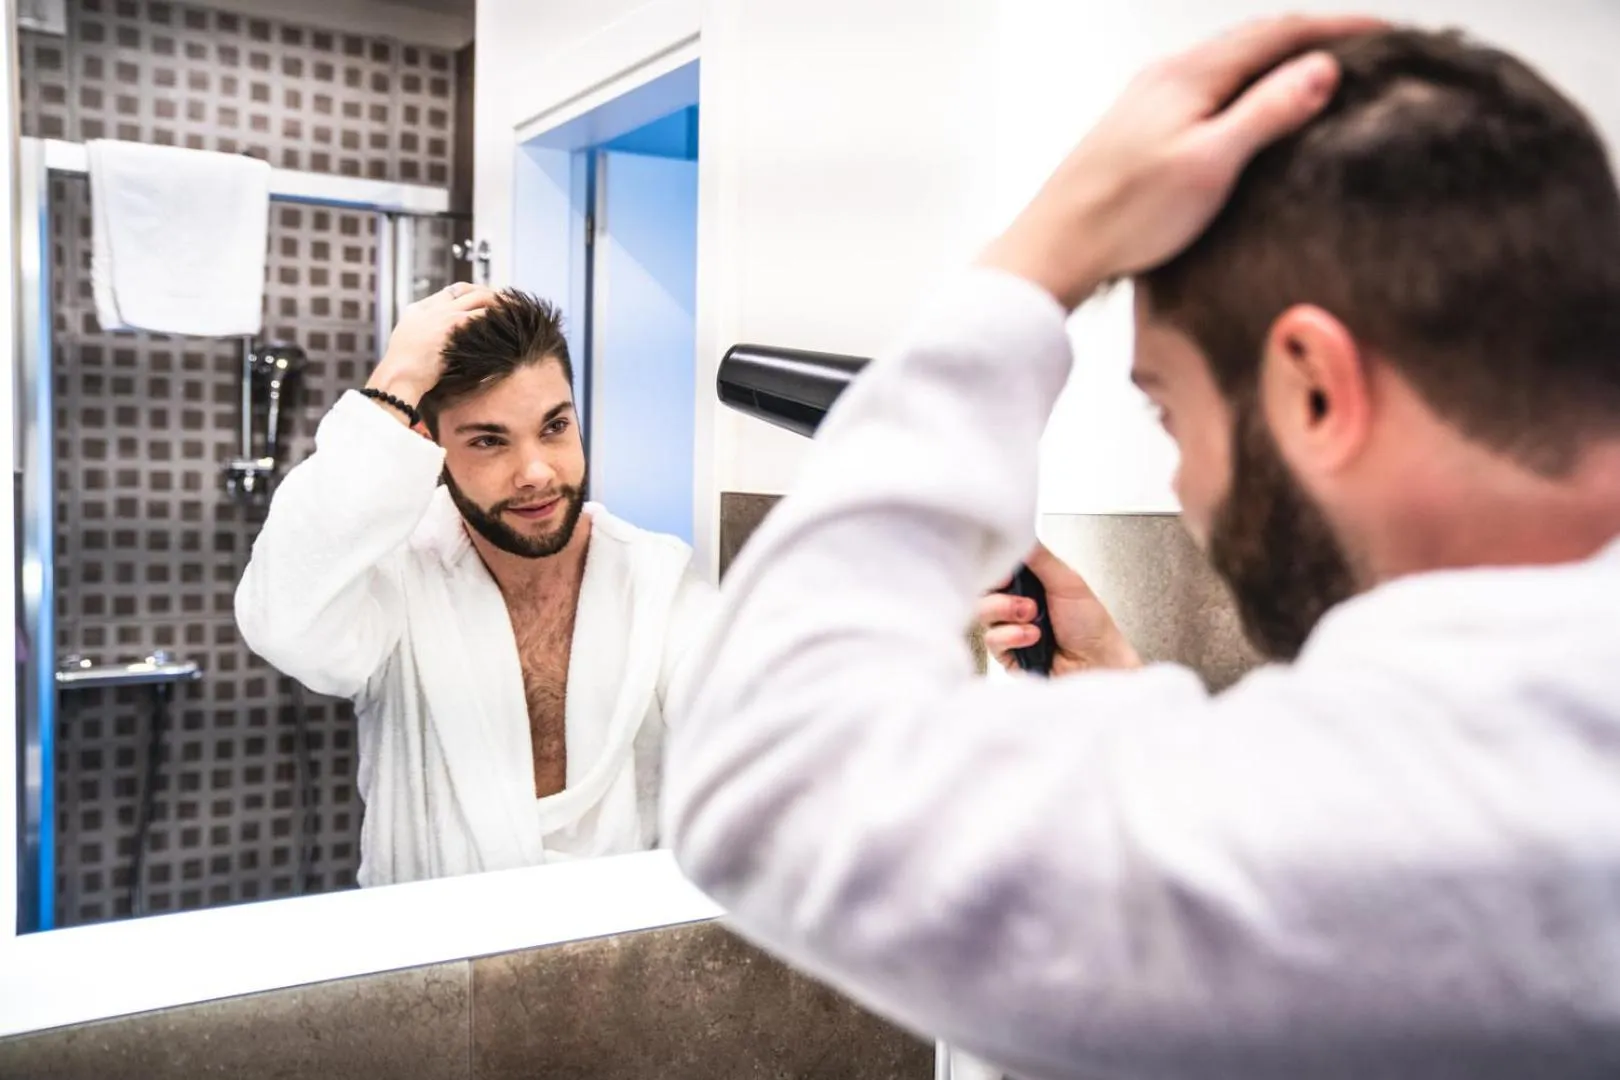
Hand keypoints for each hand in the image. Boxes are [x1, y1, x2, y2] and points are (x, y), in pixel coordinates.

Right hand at [367, 282, 498, 409]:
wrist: (398, 377)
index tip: (484, 301)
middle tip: (505, 301)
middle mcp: (430, 308)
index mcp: (417, 311)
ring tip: (514, 307)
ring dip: (497, 301)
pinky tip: (509, 319)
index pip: (449, 293)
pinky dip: (497, 313)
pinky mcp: (452, 323)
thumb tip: (445, 346)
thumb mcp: (410, 349)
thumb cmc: (404, 374)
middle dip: (487, 293)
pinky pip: (482, 312)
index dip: (469, 295)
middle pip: (465, 290)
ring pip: (477, 297)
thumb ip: (426, 340)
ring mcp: (441, 313)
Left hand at [977, 13, 1385, 308]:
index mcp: (1190, 74)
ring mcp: (1150, 100)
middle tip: (1367, 51)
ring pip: (1231, 66)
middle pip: (1255, 41)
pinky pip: (1209, 91)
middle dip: (1314, 39)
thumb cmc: (1125, 215)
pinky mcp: (1140, 129)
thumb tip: (1323, 68)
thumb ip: (1267, 113)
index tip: (1388, 33)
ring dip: (1280, 64)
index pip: (1279, 31)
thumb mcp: (1210, 164)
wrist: (1053, 250)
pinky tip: (1257, 114)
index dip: (1337, 28)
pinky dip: (1248, 90)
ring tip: (1324, 77)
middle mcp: (1168, 75)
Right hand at [978, 543, 1140, 676]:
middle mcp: (1015, 604)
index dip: (994, 567)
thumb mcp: (1068, 581)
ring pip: (982, 614)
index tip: (1003, 571)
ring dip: (1007, 613)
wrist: (1098, 664)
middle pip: (983, 590)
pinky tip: (1032, 638)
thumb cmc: (1091, 626)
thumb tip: (1019, 533)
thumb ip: (1040, 557)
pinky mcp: (1006, 654)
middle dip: (1001, 594)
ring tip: (1033, 618)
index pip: (996, 568)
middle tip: (1026, 600)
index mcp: (1029, 583)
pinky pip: (991, 640)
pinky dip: (1011, 636)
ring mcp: (1009, 629)